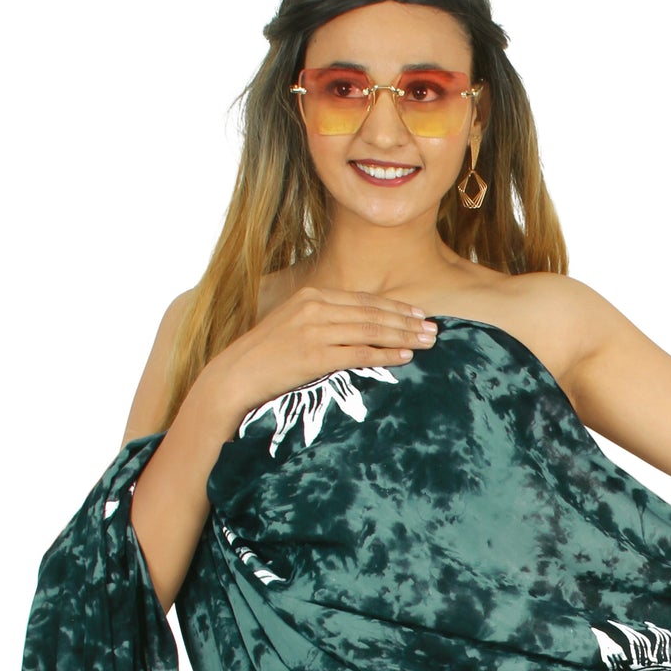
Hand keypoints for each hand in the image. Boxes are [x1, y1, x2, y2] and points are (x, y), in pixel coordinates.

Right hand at [199, 286, 438, 423]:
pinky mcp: (315, 354)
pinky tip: (405, 357)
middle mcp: (316, 307)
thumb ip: (324, 322)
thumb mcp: (295, 327)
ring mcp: (316, 330)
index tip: (418, 314)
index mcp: (312, 296)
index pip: (363, 301)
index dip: (394, 307)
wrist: (237, 374)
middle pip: (372, 313)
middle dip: (406, 321)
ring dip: (403, 337)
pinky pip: (358, 354)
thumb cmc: (266, 356)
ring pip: (370, 331)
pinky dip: (384, 355)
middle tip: (433, 329)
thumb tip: (355, 329)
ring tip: (427, 342)